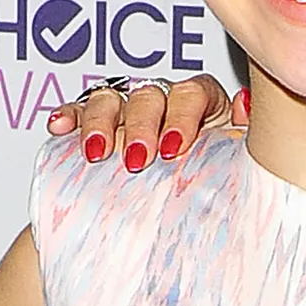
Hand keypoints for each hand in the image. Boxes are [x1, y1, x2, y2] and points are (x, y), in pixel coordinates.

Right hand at [46, 76, 241, 169]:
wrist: (179, 211)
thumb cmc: (211, 179)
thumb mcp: (235, 161)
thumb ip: (244, 135)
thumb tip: (245, 106)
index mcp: (201, 103)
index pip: (191, 94)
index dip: (182, 117)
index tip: (174, 148)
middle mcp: (163, 101)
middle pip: (149, 96)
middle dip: (141, 126)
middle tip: (137, 158)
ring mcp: (128, 110)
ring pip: (110, 98)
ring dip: (102, 123)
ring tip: (97, 153)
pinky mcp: (97, 125)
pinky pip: (79, 111)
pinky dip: (69, 116)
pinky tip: (60, 127)